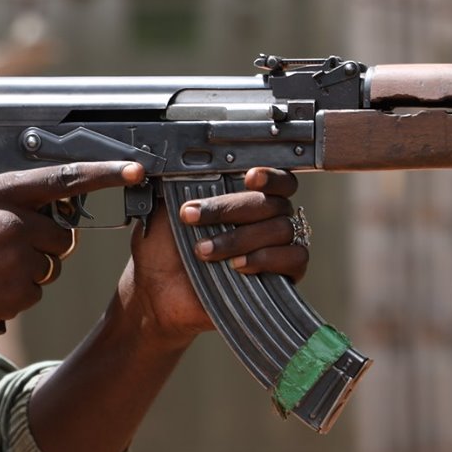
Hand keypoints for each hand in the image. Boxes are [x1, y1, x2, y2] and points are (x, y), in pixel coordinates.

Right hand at [0, 160, 144, 345]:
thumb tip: (41, 204)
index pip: (61, 178)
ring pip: (48, 267)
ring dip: (25, 274)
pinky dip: (14, 297)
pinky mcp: (16, 290)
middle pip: (60, 235)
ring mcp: (14, 257)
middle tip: (1, 255)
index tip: (136, 171)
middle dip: (42, 247)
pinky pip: (34, 293)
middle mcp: (9, 220)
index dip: (104, 174)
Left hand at [118, 167, 307, 343]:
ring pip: (282, 229)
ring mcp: (275, 248)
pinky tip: (238, 266)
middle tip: (192, 217)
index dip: (270, 175)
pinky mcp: (282, 278)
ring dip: (240, 238)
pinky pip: (295, 259)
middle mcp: (265, 221)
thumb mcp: (167, 210)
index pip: (275, 180)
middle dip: (230, 208)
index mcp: (244, 199)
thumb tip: (192, 157)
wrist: (156, 294)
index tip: (248, 177)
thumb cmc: (163, 251)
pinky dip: (266, 259)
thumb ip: (186, 183)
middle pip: (273, 202)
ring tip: (204, 251)